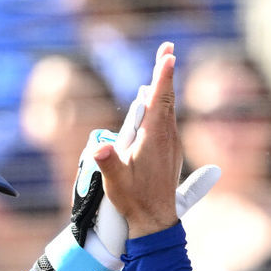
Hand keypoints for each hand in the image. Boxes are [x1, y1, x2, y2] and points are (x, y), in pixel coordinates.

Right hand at [94, 42, 182, 237]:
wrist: (156, 221)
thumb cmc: (134, 201)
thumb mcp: (116, 182)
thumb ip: (107, 161)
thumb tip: (99, 147)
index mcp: (154, 139)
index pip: (160, 101)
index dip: (162, 77)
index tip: (168, 56)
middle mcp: (167, 138)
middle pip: (167, 99)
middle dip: (165, 73)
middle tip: (167, 48)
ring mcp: (171, 145)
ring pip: (168, 109)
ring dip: (164, 88)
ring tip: (163, 66)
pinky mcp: (170, 152)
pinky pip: (167, 122)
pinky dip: (163, 106)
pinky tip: (156, 104)